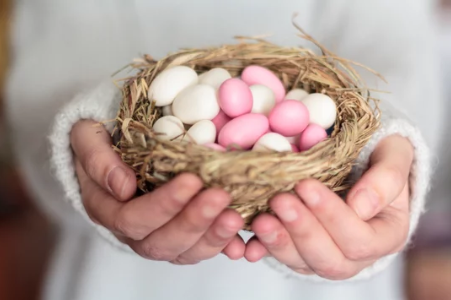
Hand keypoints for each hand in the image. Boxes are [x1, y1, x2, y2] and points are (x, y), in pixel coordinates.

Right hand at [71, 120, 244, 263]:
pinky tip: (240, 240)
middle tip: (220, 196)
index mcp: (107, 209)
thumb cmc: (102, 141)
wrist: (114, 148)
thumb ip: (97, 159)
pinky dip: (222, 246)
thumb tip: (122, 186)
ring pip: (184, 252)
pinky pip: (200, 249)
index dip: (163, 204)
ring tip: (235, 216)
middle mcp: (132, 231)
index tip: (191, 180)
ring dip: (212, 237)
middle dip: (193, 221)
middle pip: (161, 242)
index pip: (133, 218)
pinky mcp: (181, 235)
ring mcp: (158, 235)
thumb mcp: (88, 138)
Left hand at [245, 135, 412, 279]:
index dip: (331, 215)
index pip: (359, 238)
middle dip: (302, 230)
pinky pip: (282, 257)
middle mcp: (357, 255)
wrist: (359, 165)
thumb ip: (387, 178)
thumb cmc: (378, 158)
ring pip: (302, 262)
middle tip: (279, 200)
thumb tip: (361, 207)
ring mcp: (326, 256)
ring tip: (260, 219)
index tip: (305, 185)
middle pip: (330, 260)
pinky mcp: (301, 252)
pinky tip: (250, 238)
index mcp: (385, 235)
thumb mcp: (394, 156)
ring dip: (280, 242)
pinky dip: (265, 248)